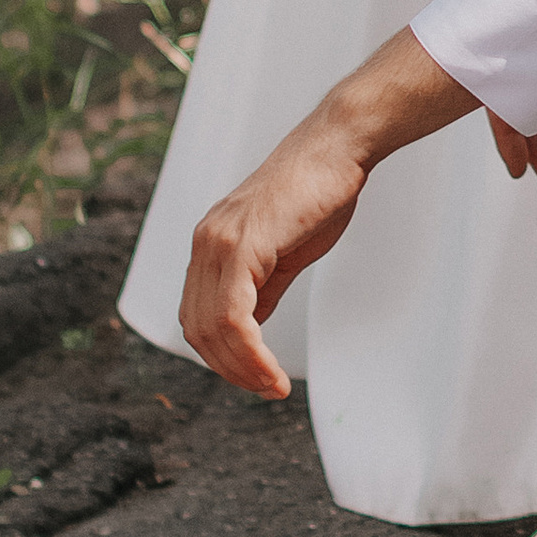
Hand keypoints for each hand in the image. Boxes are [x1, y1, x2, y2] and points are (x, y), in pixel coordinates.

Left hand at [177, 27, 475, 398]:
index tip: (254, 378)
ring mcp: (219, 241)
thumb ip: (260, 288)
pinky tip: (270, 369)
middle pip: (197, 329)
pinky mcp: (241, 244)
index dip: (221, 357)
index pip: (198, 316)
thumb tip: (249, 331)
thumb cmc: (318, 190)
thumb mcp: (282, 250)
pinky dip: (250, 352)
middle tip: (264, 390)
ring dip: (241, 369)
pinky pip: (234, 316)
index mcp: (211, 243)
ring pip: (212, 328)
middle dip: (230, 370)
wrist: (338, 146)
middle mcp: (205, 242)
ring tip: (270, 387)